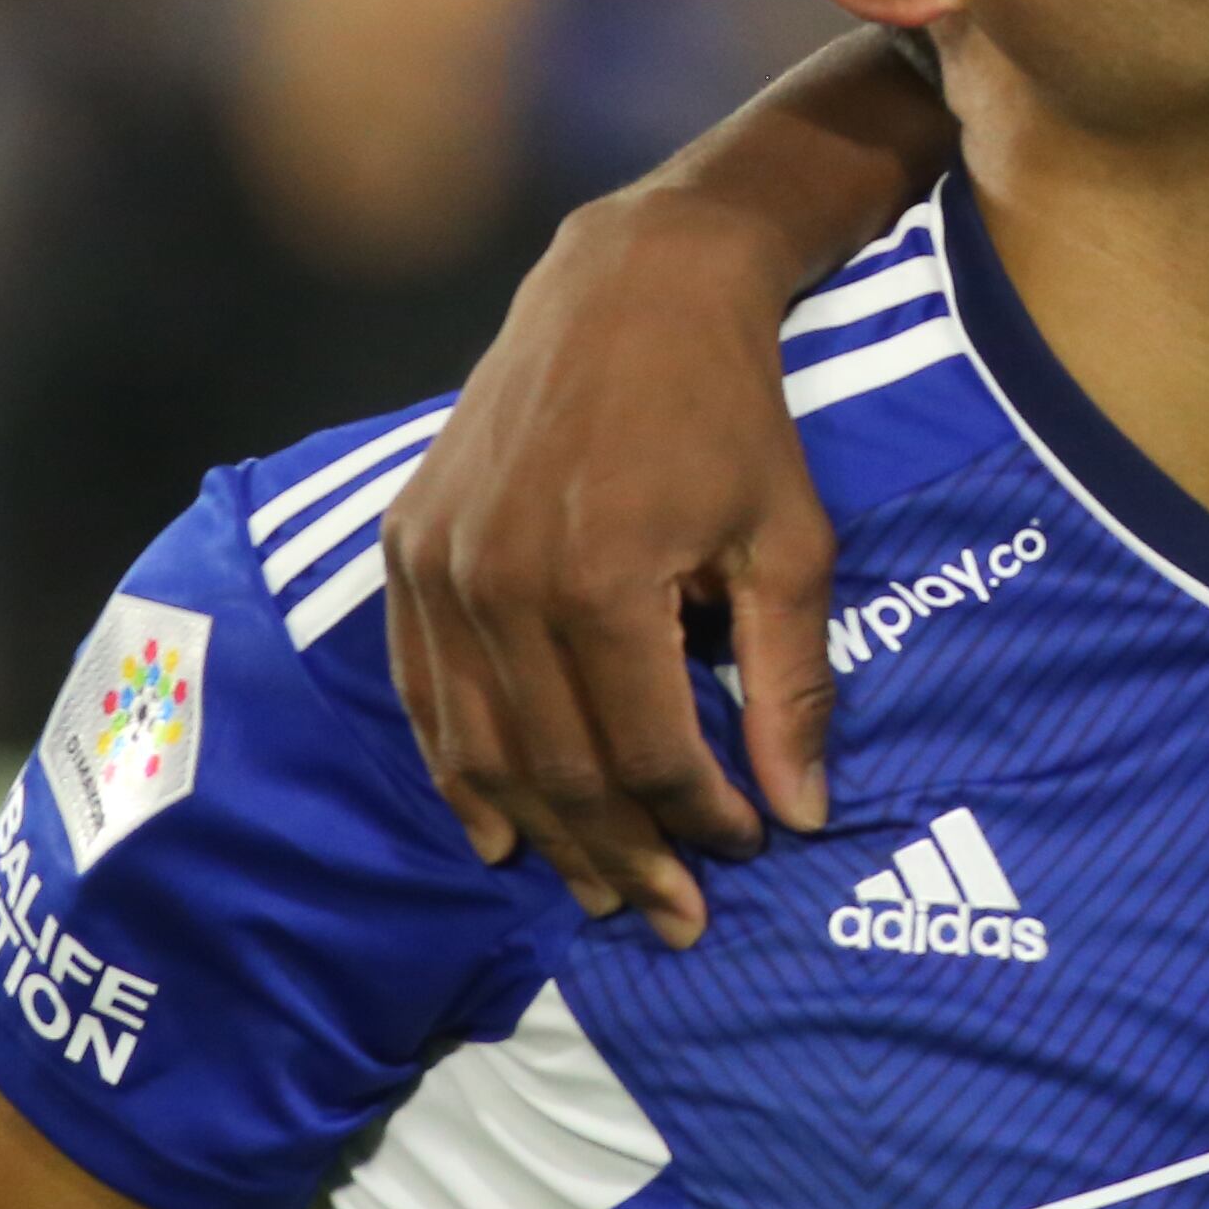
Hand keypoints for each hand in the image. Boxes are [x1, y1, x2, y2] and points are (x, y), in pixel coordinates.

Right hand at [383, 189, 839, 945]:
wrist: (632, 288)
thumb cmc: (733, 412)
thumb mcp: (790, 541)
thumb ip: (790, 682)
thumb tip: (804, 812)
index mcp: (601, 582)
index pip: (646, 752)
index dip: (698, 820)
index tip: (745, 850)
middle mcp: (499, 582)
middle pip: (558, 769)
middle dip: (621, 858)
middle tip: (672, 920)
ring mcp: (438, 566)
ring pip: (479, 747)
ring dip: (540, 836)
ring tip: (597, 894)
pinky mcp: (404, 546)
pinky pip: (422, 691)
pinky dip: (457, 771)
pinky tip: (496, 832)